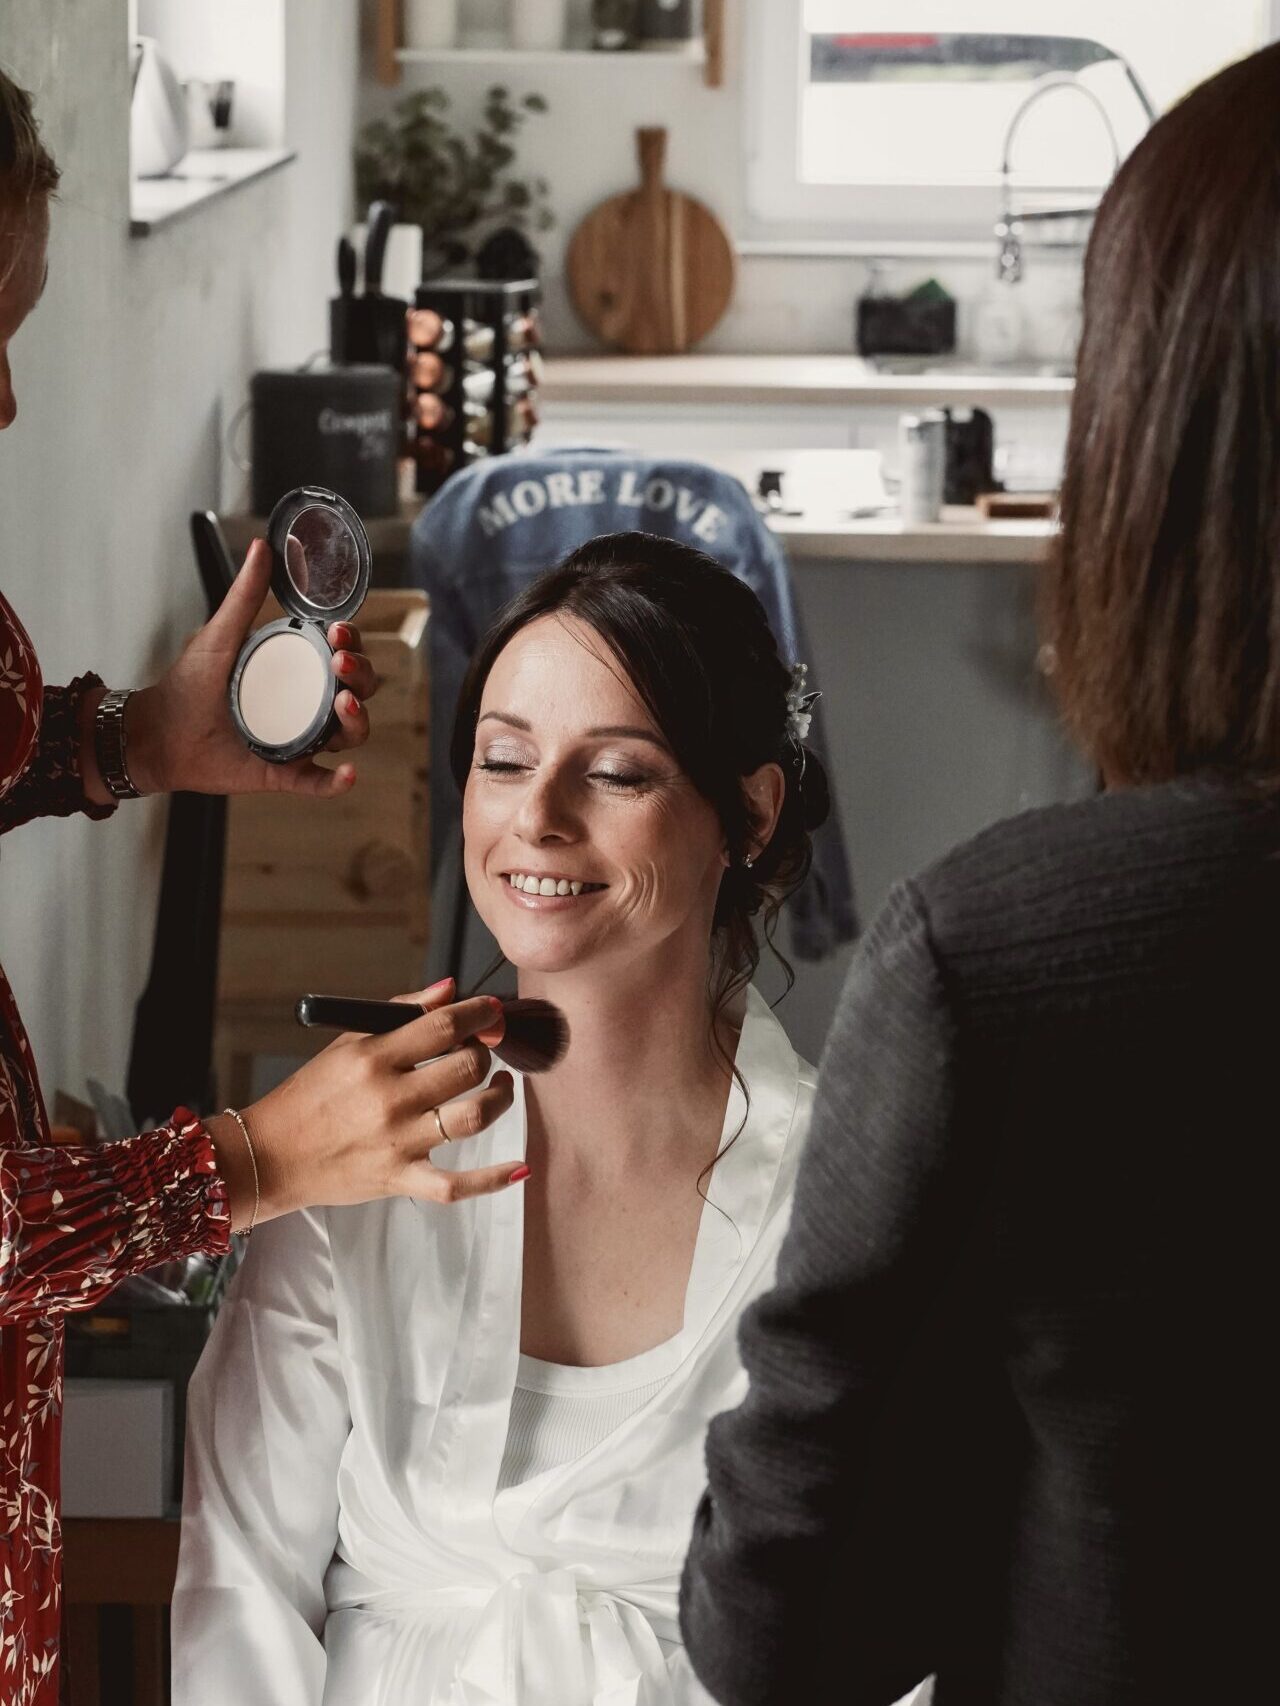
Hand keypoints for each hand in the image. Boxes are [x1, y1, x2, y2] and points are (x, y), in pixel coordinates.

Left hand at [125, 539, 380, 798]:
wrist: (156, 732)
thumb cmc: (188, 684)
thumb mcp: (220, 635)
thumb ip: (244, 594)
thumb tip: (262, 548)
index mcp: (299, 671)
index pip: (343, 655)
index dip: (352, 643)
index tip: (339, 631)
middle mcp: (307, 706)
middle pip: (358, 692)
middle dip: (361, 675)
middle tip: (341, 662)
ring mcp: (300, 740)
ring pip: (349, 734)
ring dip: (358, 721)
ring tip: (344, 705)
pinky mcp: (284, 772)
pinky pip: (319, 781)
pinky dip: (337, 780)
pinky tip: (347, 773)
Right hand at [206, 980, 523, 1228]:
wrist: (271, 1156)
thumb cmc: (310, 1096)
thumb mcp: (347, 1043)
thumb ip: (401, 1012)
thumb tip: (449, 989)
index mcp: (373, 1058)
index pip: (443, 1025)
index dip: (478, 1013)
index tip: (491, 1010)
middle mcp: (390, 1099)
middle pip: (466, 1068)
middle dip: (485, 1053)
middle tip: (482, 1051)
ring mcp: (398, 1142)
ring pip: (473, 1118)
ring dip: (500, 1098)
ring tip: (501, 1086)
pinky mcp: (400, 1180)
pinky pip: (457, 1185)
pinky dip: (493, 1179)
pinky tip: (519, 1167)